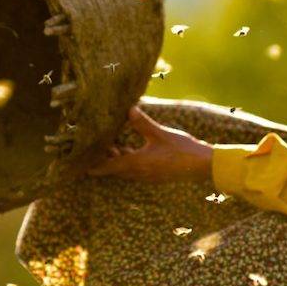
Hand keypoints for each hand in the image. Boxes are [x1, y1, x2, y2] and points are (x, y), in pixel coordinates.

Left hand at [88, 106, 213, 182]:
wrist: (203, 165)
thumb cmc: (182, 149)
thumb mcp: (160, 133)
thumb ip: (142, 123)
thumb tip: (128, 109)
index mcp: (138, 163)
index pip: (111, 166)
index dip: (97, 165)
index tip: (84, 167)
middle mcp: (141, 173)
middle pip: (117, 168)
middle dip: (106, 160)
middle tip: (96, 150)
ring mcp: (150, 176)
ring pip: (127, 169)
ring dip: (119, 159)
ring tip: (113, 146)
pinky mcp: (157, 175)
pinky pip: (137, 170)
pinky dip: (130, 161)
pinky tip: (132, 150)